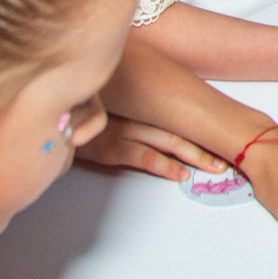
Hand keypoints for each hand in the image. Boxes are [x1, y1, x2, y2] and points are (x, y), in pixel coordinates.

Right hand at [73, 113, 226, 180]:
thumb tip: (156, 124)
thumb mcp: (107, 107)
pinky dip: (164, 166)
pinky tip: (180, 174)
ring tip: (214, 167)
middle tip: (229, 155)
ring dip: (194, 155)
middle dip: (205, 143)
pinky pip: (144, 157)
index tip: (221, 136)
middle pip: (178, 128)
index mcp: (137, 105)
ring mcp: (123, 131)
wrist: (48, 123)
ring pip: (168, 142)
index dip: (199, 126)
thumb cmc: (77, 117)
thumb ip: (130, 112)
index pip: (174, 116)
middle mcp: (134, 115)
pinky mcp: (111, 148)